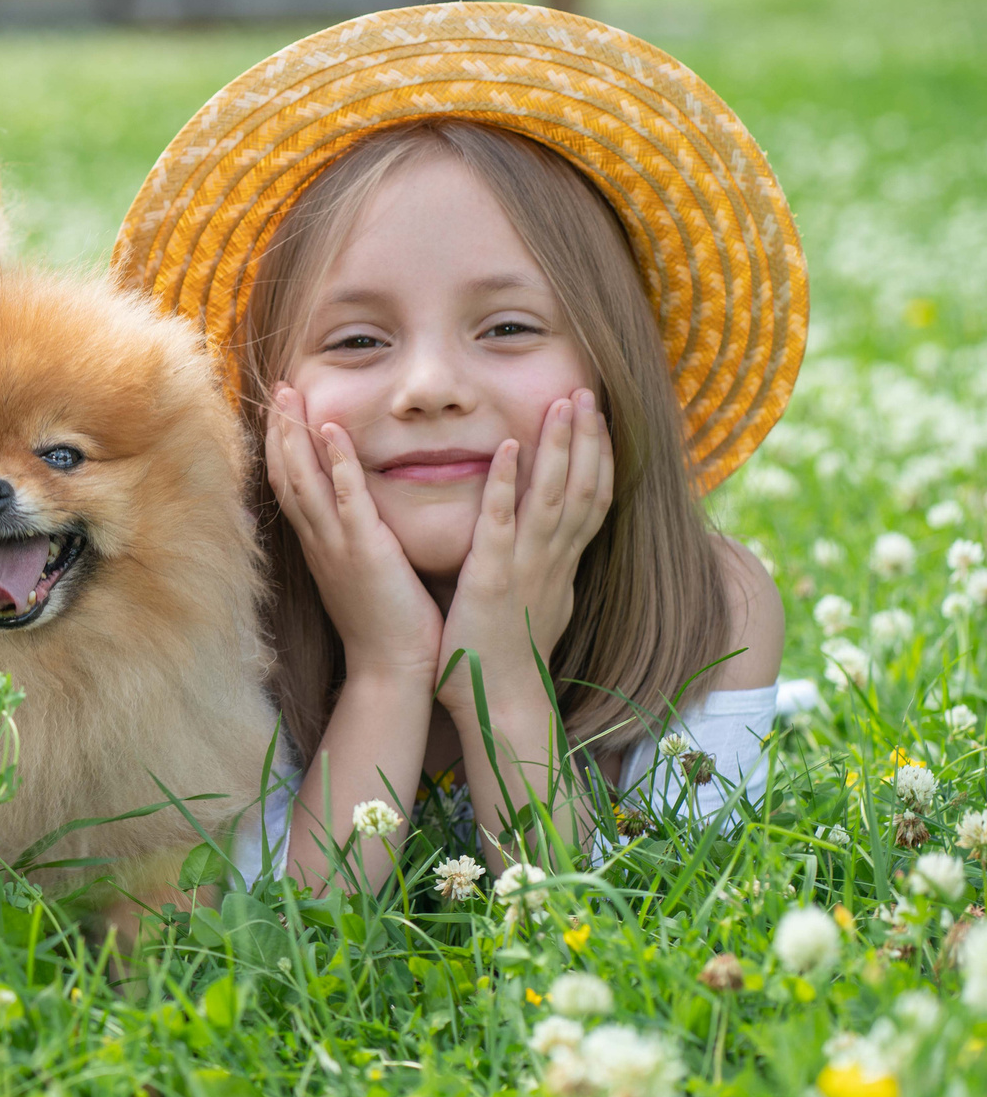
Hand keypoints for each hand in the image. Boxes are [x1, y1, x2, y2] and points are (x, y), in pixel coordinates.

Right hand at [264, 384, 442, 684]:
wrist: (390, 668)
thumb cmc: (386, 626)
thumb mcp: (362, 576)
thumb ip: (357, 543)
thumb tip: (361, 520)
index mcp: (320, 545)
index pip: (290, 485)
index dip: (283, 446)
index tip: (282, 412)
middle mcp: (319, 540)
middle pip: (286, 473)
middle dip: (280, 428)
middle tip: (279, 387)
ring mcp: (337, 543)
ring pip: (304, 478)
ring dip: (296, 433)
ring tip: (292, 395)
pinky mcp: (364, 549)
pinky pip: (346, 497)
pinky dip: (337, 462)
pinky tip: (330, 430)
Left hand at [438, 389, 613, 713]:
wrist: (499, 705)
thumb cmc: (507, 659)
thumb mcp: (537, 605)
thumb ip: (543, 572)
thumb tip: (551, 552)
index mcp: (562, 565)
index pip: (594, 500)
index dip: (600, 457)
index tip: (602, 418)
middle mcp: (554, 561)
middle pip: (585, 488)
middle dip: (588, 438)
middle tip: (588, 391)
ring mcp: (527, 568)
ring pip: (554, 497)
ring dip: (559, 447)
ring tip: (563, 402)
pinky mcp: (493, 579)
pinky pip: (501, 524)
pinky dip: (504, 484)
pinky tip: (504, 448)